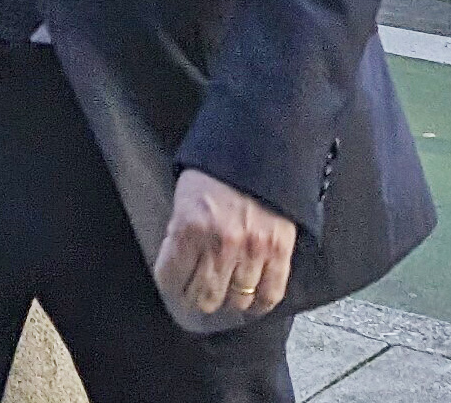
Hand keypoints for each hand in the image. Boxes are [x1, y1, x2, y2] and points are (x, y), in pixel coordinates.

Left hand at [153, 168, 296, 319]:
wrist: (259, 146)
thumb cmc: (217, 171)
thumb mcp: (185, 197)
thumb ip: (181, 233)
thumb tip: (178, 267)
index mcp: (189, 227)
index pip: (171, 278)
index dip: (171, 287)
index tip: (174, 288)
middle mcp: (220, 244)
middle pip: (204, 298)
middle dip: (198, 300)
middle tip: (199, 296)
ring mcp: (252, 250)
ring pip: (236, 301)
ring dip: (229, 301)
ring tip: (226, 295)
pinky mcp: (280, 251)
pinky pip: (270, 294)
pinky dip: (260, 304)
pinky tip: (252, 303)